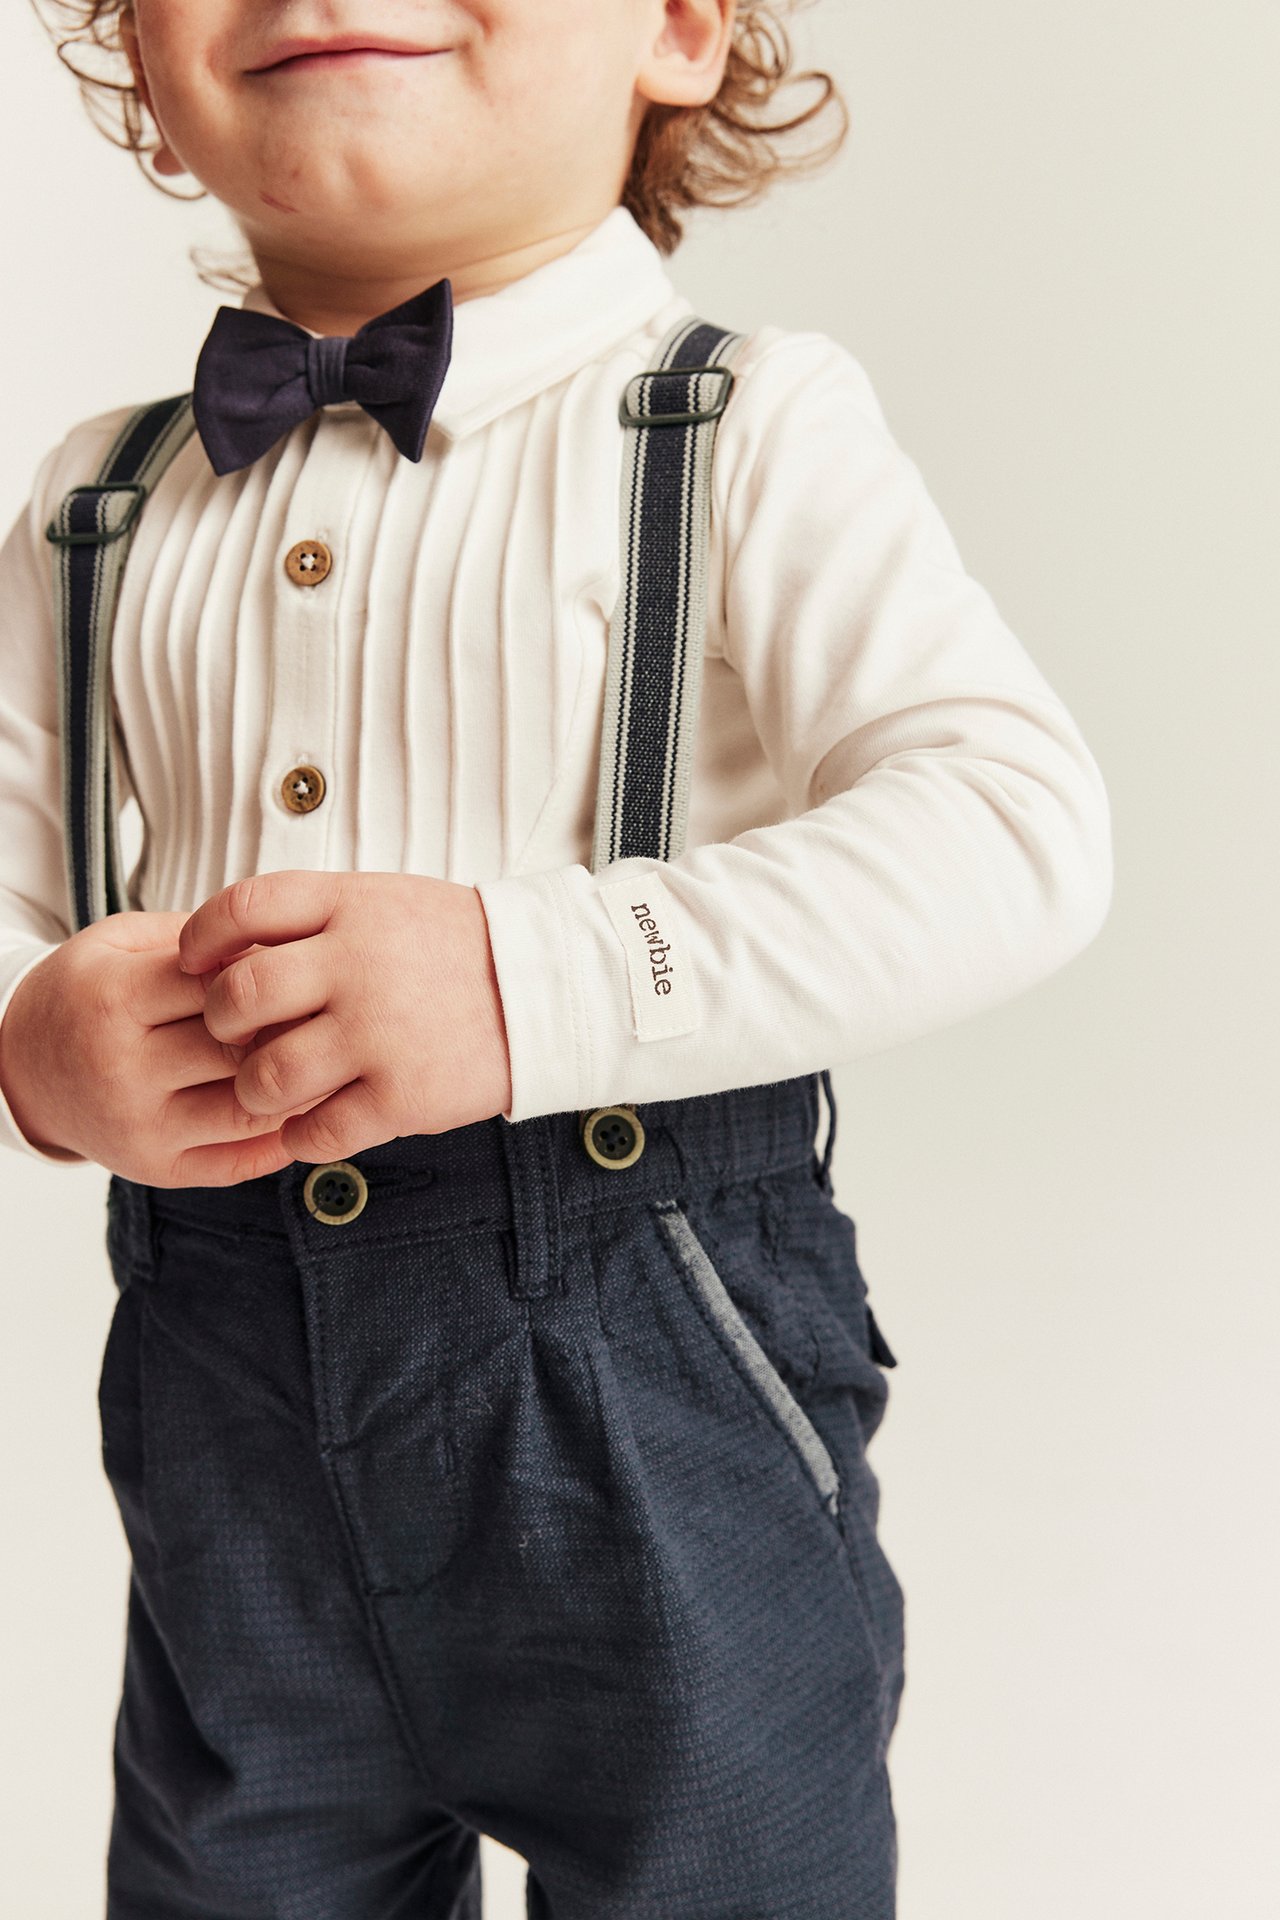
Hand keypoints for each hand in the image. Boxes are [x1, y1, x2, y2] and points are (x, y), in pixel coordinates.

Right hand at [0, 913, 318, 1185]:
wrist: (25, 1064)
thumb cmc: (88, 993)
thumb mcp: (124, 942)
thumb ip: (199, 940)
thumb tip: (285, 949)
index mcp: (113, 1000)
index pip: (219, 986)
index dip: (271, 976)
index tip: (300, 969)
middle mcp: (121, 1070)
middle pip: (239, 1051)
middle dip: (292, 1032)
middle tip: (329, 1016)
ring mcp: (139, 1128)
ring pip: (249, 1110)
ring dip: (299, 1087)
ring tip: (325, 1059)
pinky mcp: (154, 1169)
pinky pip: (239, 1160)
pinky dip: (284, 1137)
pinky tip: (306, 1107)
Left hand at [178, 870, 513, 1163]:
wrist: (549, 989)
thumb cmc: (454, 948)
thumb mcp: (385, 902)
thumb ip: (312, 920)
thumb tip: (226, 956)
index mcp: (351, 906)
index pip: (243, 908)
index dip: (201, 938)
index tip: (194, 964)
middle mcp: (359, 965)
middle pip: (239, 996)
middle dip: (220, 1024)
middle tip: (234, 1036)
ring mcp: (380, 1034)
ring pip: (266, 1075)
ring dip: (253, 1090)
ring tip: (270, 1088)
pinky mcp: (403, 1096)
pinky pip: (317, 1132)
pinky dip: (300, 1136)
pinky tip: (312, 1124)